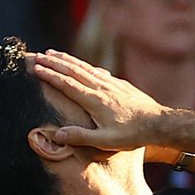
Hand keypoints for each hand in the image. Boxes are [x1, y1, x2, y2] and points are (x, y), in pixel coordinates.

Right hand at [31, 50, 168, 151]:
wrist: (158, 123)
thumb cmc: (132, 134)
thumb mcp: (105, 141)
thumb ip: (80, 137)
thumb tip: (57, 135)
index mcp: (94, 100)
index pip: (66, 84)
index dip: (49, 75)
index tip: (35, 67)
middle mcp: (101, 87)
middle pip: (73, 70)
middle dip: (53, 61)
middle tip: (37, 55)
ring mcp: (111, 83)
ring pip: (84, 67)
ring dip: (67, 59)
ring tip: (53, 53)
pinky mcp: (120, 84)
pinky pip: (97, 70)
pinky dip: (84, 65)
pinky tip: (82, 65)